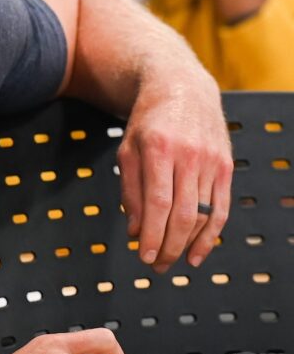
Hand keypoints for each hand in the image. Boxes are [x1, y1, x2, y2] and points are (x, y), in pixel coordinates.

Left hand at [117, 74, 232, 271]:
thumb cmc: (148, 121)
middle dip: (168, 246)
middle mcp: (189, 155)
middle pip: (183, 214)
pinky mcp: (225, 166)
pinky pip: (221, 208)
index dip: (152, 234)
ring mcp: (211, 160)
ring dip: (187, 245)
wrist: (182, 88)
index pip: (158, 202)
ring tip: (171, 261)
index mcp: (159, 148)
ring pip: (203, 215)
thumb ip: (129, 190)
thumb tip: (135, 230)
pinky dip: (211, 235)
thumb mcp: (127, 149)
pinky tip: (198, 253)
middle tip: (156, 265)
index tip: (143, 255)